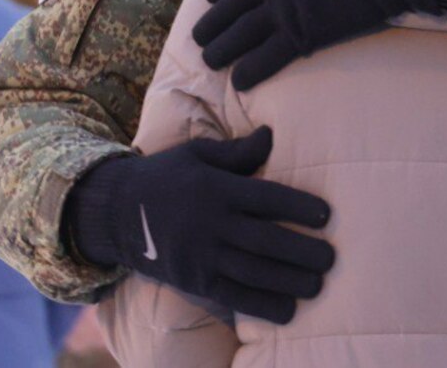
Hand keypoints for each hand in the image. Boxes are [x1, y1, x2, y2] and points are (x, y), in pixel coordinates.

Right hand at [63, 127, 333, 323]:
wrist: (116, 212)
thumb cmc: (165, 176)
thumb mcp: (196, 153)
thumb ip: (236, 151)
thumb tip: (271, 135)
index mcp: (215, 188)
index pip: (266, 198)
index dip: (299, 208)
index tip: (327, 216)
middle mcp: (210, 224)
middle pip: (265, 241)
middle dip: (302, 252)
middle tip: (331, 258)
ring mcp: (200, 256)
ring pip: (253, 273)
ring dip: (290, 282)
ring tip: (318, 285)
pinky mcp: (194, 281)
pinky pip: (233, 297)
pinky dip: (262, 306)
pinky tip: (288, 311)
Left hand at [192, 0, 438, 89]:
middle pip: (232, 5)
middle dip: (213, 23)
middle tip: (198, 39)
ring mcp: (286, 9)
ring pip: (243, 33)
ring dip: (223, 49)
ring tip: (210, 62)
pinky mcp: (305, 34)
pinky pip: (270, 57)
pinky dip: (252, 71)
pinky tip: (240, 83)